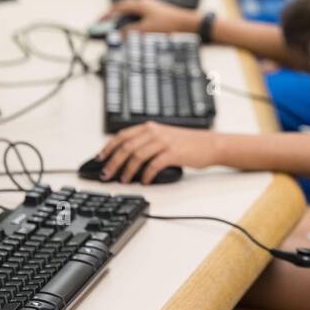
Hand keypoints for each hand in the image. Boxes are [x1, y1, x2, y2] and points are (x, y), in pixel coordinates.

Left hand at [96, 122, 223, 183]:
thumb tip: (127, 157)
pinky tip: (144, 182)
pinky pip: (153, 165)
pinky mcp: (173, 153)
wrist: (210, 144)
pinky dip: (146, 175)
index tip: (100, 158)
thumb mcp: (165, 136)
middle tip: (106, 174)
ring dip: (126, 170)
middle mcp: (155, 132)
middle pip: (126, 146)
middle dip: (113, 162)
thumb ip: (147, 142)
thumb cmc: (188, 143)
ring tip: (123, 180)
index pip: (122, 135)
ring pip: (136, 156)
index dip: (108, 147)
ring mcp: (164, 142)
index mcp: (150, 127)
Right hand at [102, 0, 201, 33]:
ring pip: (132, 14)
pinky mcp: (157, 13)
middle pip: (123, 9)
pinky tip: (134, 32)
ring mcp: (151, 7)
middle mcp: (144, 3)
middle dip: (113, 19)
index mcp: (140, 4)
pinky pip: (139, 17)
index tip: (97, 23)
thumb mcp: (145, 30)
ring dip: (124, 22)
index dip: (106, 15)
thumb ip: (129, 31)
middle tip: (106, 29)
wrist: (189, 24)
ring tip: (119, 33)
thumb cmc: (169, 25)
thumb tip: (118, 34)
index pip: (117, 7)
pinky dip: (133, 24)